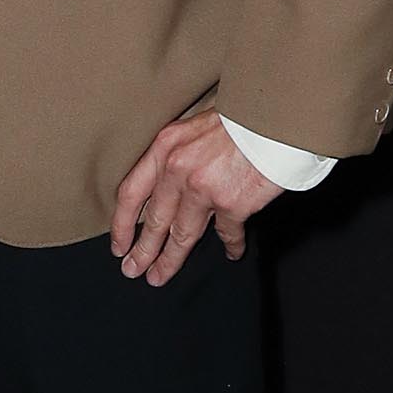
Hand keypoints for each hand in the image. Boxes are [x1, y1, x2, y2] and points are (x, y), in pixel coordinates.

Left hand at [110, 114, 279, 286]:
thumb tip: (167, 186)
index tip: (118, 244)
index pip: (131, 192)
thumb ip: (178, 153)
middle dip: (142, 251)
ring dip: (171, 259)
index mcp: (164, 147)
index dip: (122, 223)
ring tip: (160, 276)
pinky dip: (231, 245)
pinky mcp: (233, 204)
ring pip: (182, 234)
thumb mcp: (194, 127)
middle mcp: (178, 169)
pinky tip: (232, 253)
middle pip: (154, 220)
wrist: (274, 116)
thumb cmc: (239, 117)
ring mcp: (203, 189)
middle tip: (133, 270)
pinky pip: (227, 233)